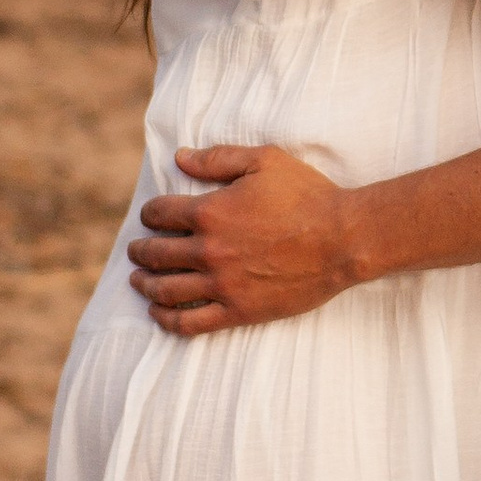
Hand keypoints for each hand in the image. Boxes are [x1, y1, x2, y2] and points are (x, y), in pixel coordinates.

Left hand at [129, 145, 360, 333]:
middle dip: (140, 250)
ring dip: (145, 284)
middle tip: (136, 250)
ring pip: (166, 290)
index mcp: (210, 212)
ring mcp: (222, 284)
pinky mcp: (239, 311)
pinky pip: (190, 323)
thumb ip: (218, 159)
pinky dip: (166, 319)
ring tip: (138, 281)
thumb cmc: (308, 195)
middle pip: (156, 254)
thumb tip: (180, 157)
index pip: (159, 214)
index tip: (151, 216)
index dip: (150, 214)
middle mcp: (208, 250)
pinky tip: (158, 313)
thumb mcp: (264, 161)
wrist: (343, 239)